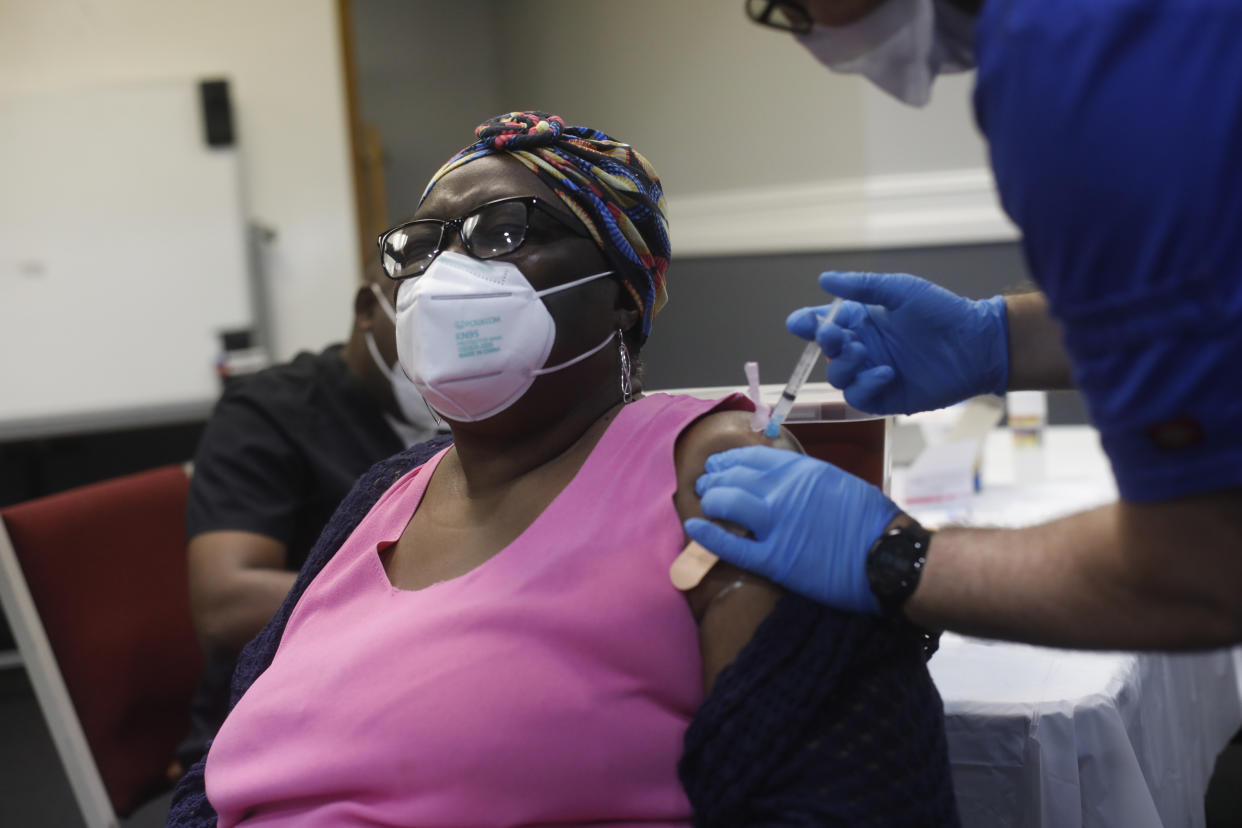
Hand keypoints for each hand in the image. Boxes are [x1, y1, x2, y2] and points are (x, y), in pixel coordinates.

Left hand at [683, 446, 899, 613]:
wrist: (889, 558)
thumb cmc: (872, 522)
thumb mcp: (838, 483)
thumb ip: (805, 479)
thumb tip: (780, 481)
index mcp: (802, 471)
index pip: (751, 457)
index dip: (729, 461)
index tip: (719, 465)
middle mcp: (784, 492)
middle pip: (733, 477)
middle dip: (714, 479)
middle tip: (705, 485)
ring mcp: (777, 526)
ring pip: (726, 503)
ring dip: (710, 500)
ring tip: (704, 503)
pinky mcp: (775, 560)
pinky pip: (730, 544)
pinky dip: (707, 536)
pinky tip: (694, 529)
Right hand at [788, 271, 1009, 414]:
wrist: (976, 344)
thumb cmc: (943, 313)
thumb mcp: (900, 290)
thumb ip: (861, 286)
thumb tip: (825, 279)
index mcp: (862, 321)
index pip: (822, 324)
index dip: (806, 324)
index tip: (800, 324)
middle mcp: (863, 347)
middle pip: (825, 351)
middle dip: (825, 343)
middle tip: (836, 336)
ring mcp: (872, 373)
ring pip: (838, 376)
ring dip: (844, 365)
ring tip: (865, 353)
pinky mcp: (885, 396)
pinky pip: (860, 397)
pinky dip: (866, 385)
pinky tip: (886, 372)